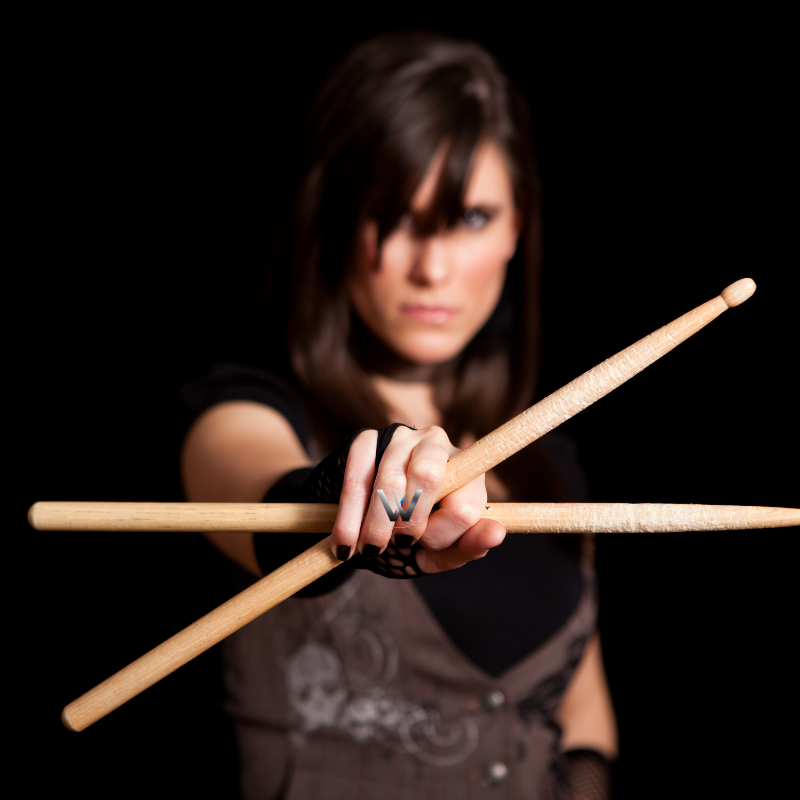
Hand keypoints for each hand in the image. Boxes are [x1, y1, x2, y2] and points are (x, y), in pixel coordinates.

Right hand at [330, 425, 505, 572]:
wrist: (365, 519)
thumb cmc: (412, 533)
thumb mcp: (438, 549)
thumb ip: (466, 547)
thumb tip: (497, 533)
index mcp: (466, 471)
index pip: (465, 504)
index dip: (442, 534)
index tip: (423, 547)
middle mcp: (437, 444)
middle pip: (429, 476)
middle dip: (409, 521)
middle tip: (397, 545)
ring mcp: (400, 438)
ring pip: (389, 479)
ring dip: (376, 524)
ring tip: (368, 550)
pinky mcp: (364, 441)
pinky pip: (356, 478)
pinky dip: (349, 517)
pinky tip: (344, 544)